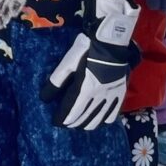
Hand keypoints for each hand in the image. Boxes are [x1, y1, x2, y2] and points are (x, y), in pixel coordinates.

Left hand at [41, 0, 138, 129]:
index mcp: (85, 90)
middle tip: (66, 122)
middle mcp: (99, 97)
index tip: (56, 122)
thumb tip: (44, 98)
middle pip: (84, 119)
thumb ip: (56, 81)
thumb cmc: (86, 49)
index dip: (62, 119)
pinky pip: (113, 115)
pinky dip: (104, 120)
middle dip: (73, 123)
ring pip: (98, 120)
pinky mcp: (120, 93)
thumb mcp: (67, 62)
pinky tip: (99, 119)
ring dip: (87, 124)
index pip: (71, 112)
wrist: (110, 41)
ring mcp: (111, 96)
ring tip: (80, 123)